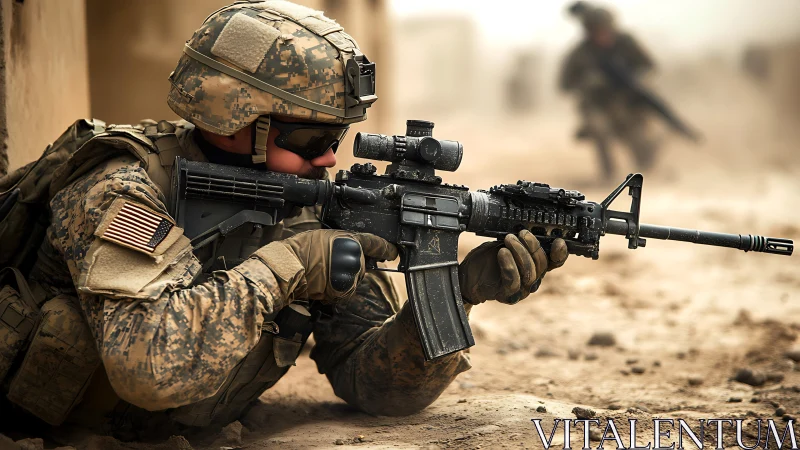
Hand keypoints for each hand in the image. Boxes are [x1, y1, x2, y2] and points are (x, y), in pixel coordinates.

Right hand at [254, 230, 396, 302]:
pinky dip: (338, 289)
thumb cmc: (301, 250)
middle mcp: (354, 258)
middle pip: (363, 264)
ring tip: (323, 272)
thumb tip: (360, 250)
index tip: (394, 252)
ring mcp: (350, 276)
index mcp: (351, 241)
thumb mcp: (326, 236)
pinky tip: (323, 283)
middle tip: (329, 263)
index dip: (387, 249)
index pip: (376, 244)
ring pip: (355, 279)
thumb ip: (346, 242)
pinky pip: (346, 290)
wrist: (288, 268)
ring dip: (344, 278)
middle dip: (352, 265)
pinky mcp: (343, 291)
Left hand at [459, 230, 567, 304]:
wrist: (467, 275)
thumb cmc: (487, 259)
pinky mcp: (507, 294)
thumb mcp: (505, 244)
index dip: (560, 253)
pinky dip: (509, 265)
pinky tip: (502, 253)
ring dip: (520, 253)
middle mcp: (532, 279)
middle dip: (533, 246)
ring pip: (530, 273)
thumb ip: (519, 239)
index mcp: (535, 265)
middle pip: (542, 265)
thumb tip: (530, 226)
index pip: (555, 262)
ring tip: (508, 239)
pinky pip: (513, 281)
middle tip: (521, 233)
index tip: (558, 241)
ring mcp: (521, 289)